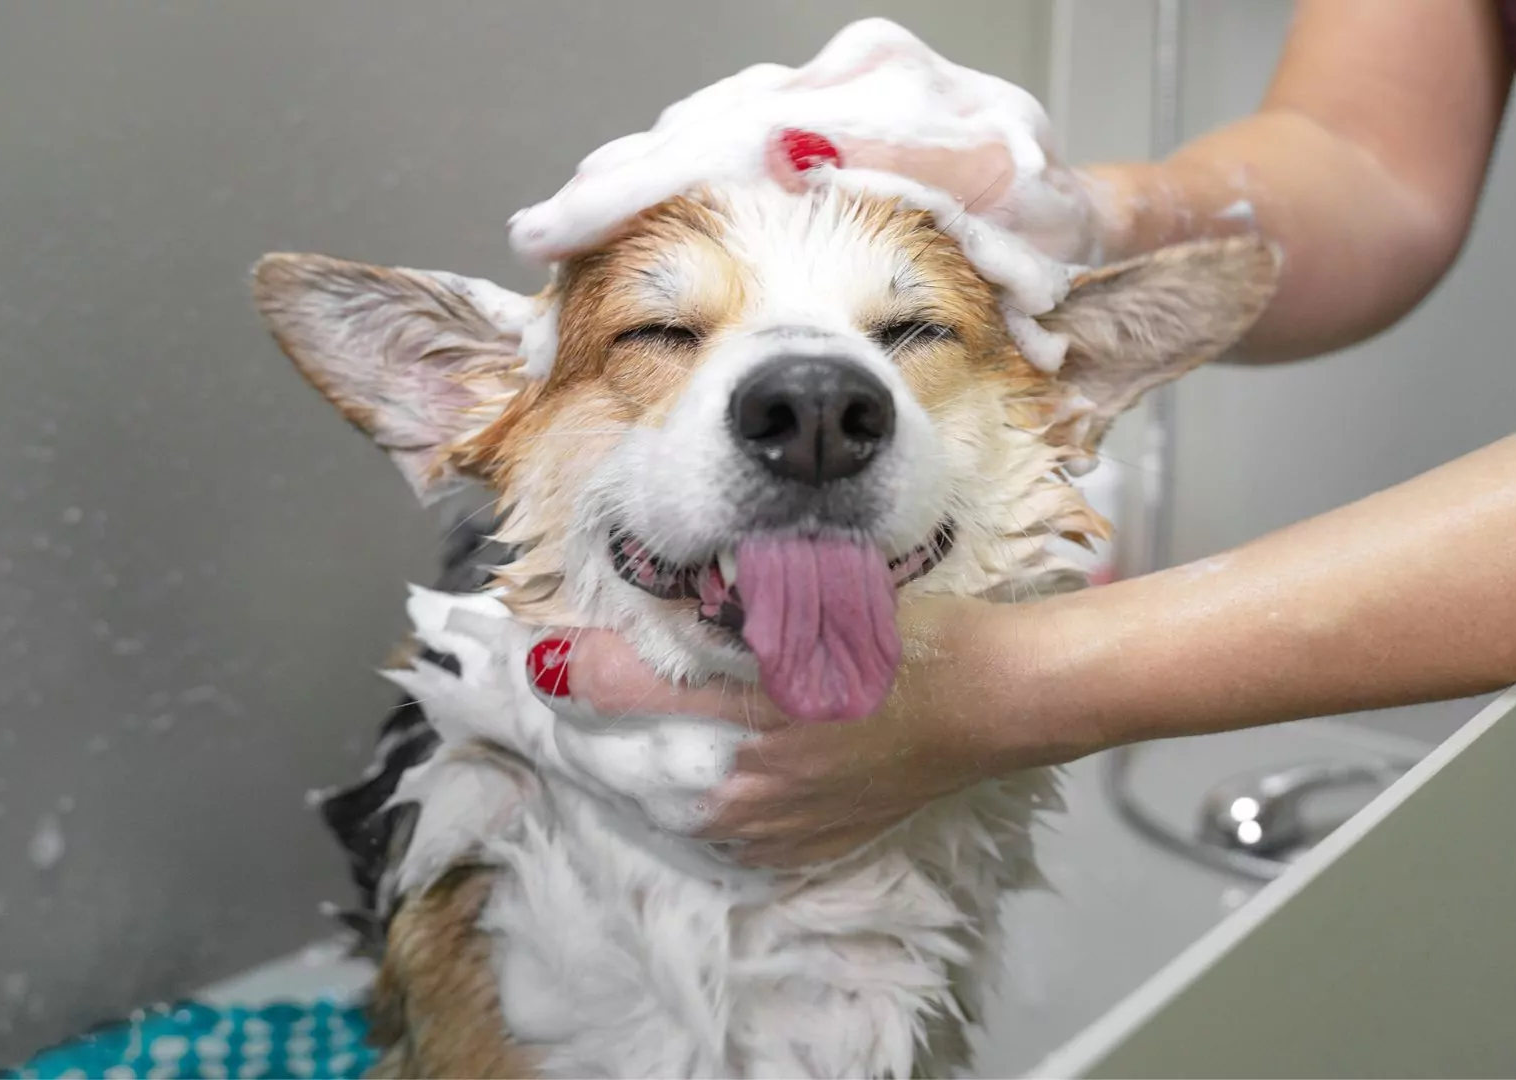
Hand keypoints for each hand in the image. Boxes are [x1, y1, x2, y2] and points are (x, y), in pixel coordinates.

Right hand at [506, 19, 1115, 266]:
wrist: (1061, 189)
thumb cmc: (1042, 219)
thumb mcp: (1023, 225)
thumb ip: (938, 210)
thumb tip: (823, 202)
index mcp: (897, 93)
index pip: (747, 132)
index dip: (654, 180)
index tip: (578, 216)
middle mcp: (852, 74)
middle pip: (708, 119)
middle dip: (620, 179)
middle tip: (545, 231)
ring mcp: (828, 82)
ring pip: (709, 119)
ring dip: (637, 174)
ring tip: (564, 222)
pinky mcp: (815, 98)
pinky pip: (726, 127)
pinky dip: (671, 167)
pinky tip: (621, 200)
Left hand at [535, 596, 1057, 866]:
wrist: (994, 704)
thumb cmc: (909, 639)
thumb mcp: (811, 603)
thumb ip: (723, 615)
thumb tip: (613, 636)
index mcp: (744, 714)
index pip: (615, 692)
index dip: (559, 666)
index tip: (521, 647)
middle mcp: (745, 785)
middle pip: (619, 765)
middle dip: (571, 727)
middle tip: (536, 688)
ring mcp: (771, 825)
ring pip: (656, 805)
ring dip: (617, 769)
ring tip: (586, 733)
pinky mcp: (798, 845)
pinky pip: (711, 833)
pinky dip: (677, 802)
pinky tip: (672, 777)